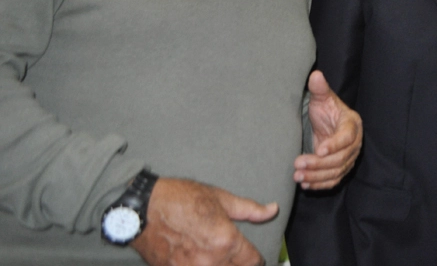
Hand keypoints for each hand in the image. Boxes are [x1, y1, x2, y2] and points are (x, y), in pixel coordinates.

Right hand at [131, 177, 276, 265]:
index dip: (256, 258)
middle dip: (239, 265)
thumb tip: (272, 210)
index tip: (252, 255)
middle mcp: (211, 261)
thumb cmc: (180, 199)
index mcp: (226, 242)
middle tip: (235, 256)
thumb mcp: (220, 199)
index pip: (253, 262)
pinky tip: (200, 260)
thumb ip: (249, 209)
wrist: (142, 209)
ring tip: (217, 257)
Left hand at [294, 70, 362, 189]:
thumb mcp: (321, 98)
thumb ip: (319, 89)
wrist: (327, 123)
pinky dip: (320, 184)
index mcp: (353, 124)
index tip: (319, 150)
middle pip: (340, 158)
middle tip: (298, 164)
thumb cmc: (326, 109)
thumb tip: (316, 75)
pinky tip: (305, 184)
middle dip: (319, 164)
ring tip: (297, 176)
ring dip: (317, 176)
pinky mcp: (341, 168)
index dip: (334, 145)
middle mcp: (355, 143)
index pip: (347, 137)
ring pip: (336, 172)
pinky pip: (333, 180)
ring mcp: (349, 158)